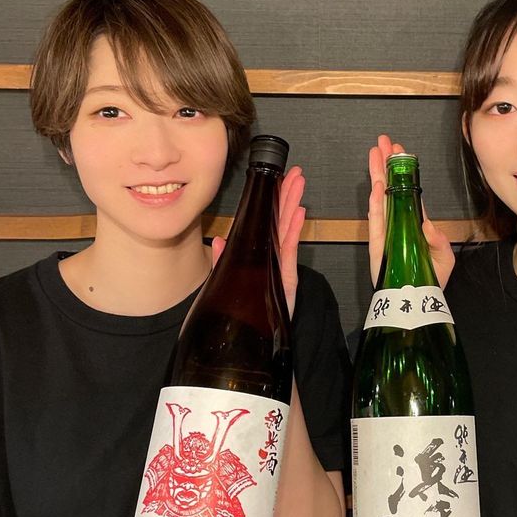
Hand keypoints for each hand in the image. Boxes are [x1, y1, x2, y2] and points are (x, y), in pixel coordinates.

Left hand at [211, 165, 305, 317]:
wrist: (253, 343)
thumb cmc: (242, 316)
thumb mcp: (224, 285)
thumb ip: (224, 263)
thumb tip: (217, 243)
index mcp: (254, 257)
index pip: (261, 223)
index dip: (267, 202)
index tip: (273, 182)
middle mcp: (269, 258)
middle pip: (277, 219)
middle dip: (285, 195)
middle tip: (293, 174)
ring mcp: (279, 266)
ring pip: (285, 228)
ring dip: (292, 205)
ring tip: (298, 183)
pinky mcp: (286, 277)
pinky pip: (290, 249)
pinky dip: (294, 231)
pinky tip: (299, 213)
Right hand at [368, 134, 454, 287]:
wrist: (416, 303)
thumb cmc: (431, 280)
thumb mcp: (444, 259)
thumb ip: (438, 241)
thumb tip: (426, 223)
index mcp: (416, 223)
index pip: (409, 191)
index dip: (404, 171)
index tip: (400, 152)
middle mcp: (399, 223)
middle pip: (391, 187)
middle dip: (387, 164)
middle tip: (383, 142)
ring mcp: (387, 232)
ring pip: (381, 197)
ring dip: (378, 175)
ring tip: (374, 153)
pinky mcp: (377, 244)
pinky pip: (375, 220)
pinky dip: (375, 202)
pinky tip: (375, 185)